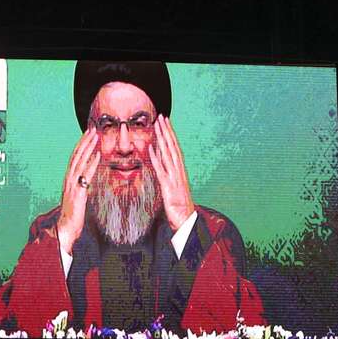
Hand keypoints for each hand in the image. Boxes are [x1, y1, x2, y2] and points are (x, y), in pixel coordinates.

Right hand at [56, 128, 100, 255]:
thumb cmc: (72, 216)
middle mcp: (68, 179)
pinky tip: (97, 155)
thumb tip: (88, 184)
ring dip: (88, 147)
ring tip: (95, 136)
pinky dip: (91, 163)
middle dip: (84, 141)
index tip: (88, 135)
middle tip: (92, 128)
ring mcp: (71, 185)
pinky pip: (85, 175)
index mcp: (68, 180)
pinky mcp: (77, 192)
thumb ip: (82, 189)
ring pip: (79, 161)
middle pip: (76, 155)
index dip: (81, 145)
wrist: (65, 229)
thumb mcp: (78, 199)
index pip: (75, 158)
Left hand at [150, 115, 194, 230]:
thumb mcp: (174, 189)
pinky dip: (156, 158)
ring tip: (158, 126)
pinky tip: (151, 148)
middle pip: (172, 147)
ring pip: (168, 154)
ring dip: (163, 139)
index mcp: (180, 171)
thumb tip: (163, 167)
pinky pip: (161, 170)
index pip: (175, 148)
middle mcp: (179, 171)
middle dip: (167, 131)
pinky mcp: (168, 187)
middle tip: (161, 117)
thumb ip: (169, 177)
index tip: (165, 122)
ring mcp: (174, 178)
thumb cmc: (180, 208)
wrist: (186, 221)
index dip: (170, 134)